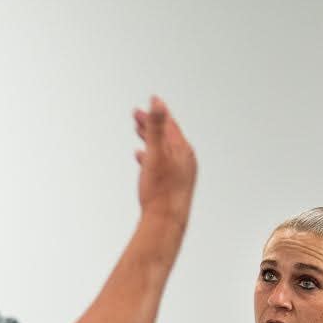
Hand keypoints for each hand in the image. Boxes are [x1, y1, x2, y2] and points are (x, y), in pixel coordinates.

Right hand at [133, 96, 195, 224]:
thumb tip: (157, 101)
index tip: (147, 104)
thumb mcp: (156, 153)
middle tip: (137, 116)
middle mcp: (185, 160)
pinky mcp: (174, 184)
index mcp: (182, 150)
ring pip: (164, 150)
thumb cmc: (161, 190)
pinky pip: (162, 164)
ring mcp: (180, 172)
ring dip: (151, 140)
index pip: (170, 125)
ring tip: (139, 133)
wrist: (166, 221)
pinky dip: (151, 156)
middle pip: (167, 136)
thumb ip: (156, 126)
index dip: (157, 113)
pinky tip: (141, 158)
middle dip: (152, 125)